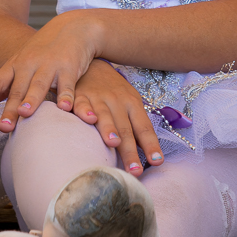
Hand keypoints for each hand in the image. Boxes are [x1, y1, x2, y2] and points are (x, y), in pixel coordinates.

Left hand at [0, 11, 100, 129]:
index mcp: (16, 65)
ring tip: (25, 113)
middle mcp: (30, 64)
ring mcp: (49, 65)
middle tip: (4, 126)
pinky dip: (65, 96)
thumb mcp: (19, 65)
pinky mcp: (69, 67)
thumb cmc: (42, 51)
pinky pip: (66, 85)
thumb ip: (0, 86)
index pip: (1, 78)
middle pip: (19, 89)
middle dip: (11, 107)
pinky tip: (64, 108)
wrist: (72, 27)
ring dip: (32, 99)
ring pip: (39, 85)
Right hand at [73, 60, 163, 176]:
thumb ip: (137, 127)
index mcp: (133, 104)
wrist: (93, 65)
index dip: (151, 145)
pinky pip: (82, 105)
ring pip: (105, 116)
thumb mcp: (130, 103)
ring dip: (109, 129)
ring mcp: (98, 98)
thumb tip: (150, 155)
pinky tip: (89, 119)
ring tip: (114, 143)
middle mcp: (117, 101)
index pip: (144, 128)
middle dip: (130, 151)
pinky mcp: (79, 97)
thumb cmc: (115, 91)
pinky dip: (85, 111)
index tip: (157, 161)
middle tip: (135, 171)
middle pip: (125, 129)